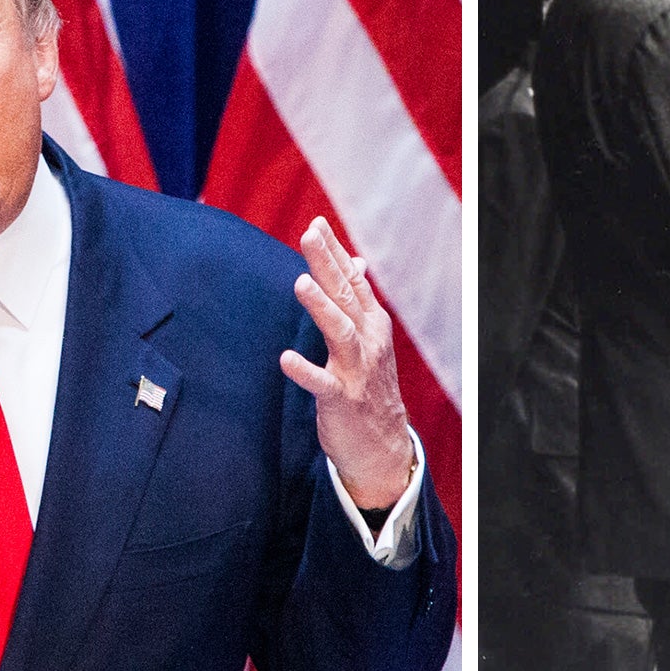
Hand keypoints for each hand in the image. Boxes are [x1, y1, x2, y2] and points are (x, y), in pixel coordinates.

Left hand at [280, 218, 414, 510]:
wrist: (383, 447)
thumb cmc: (368, 387)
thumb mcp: (368, 339)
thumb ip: (356, 301)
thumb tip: (355, 262)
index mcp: (372, 325)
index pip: (353, 281)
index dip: (335, 252)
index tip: (317, 223)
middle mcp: (368, 343)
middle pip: (346, 297)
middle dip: (327, 265)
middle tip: (309, 235)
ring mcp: (356, 371)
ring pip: (340, 333)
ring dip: (321, 308)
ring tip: (301, 283)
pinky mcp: (342, 401)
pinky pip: (322, 384)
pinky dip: (305, 371)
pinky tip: (286, 359)